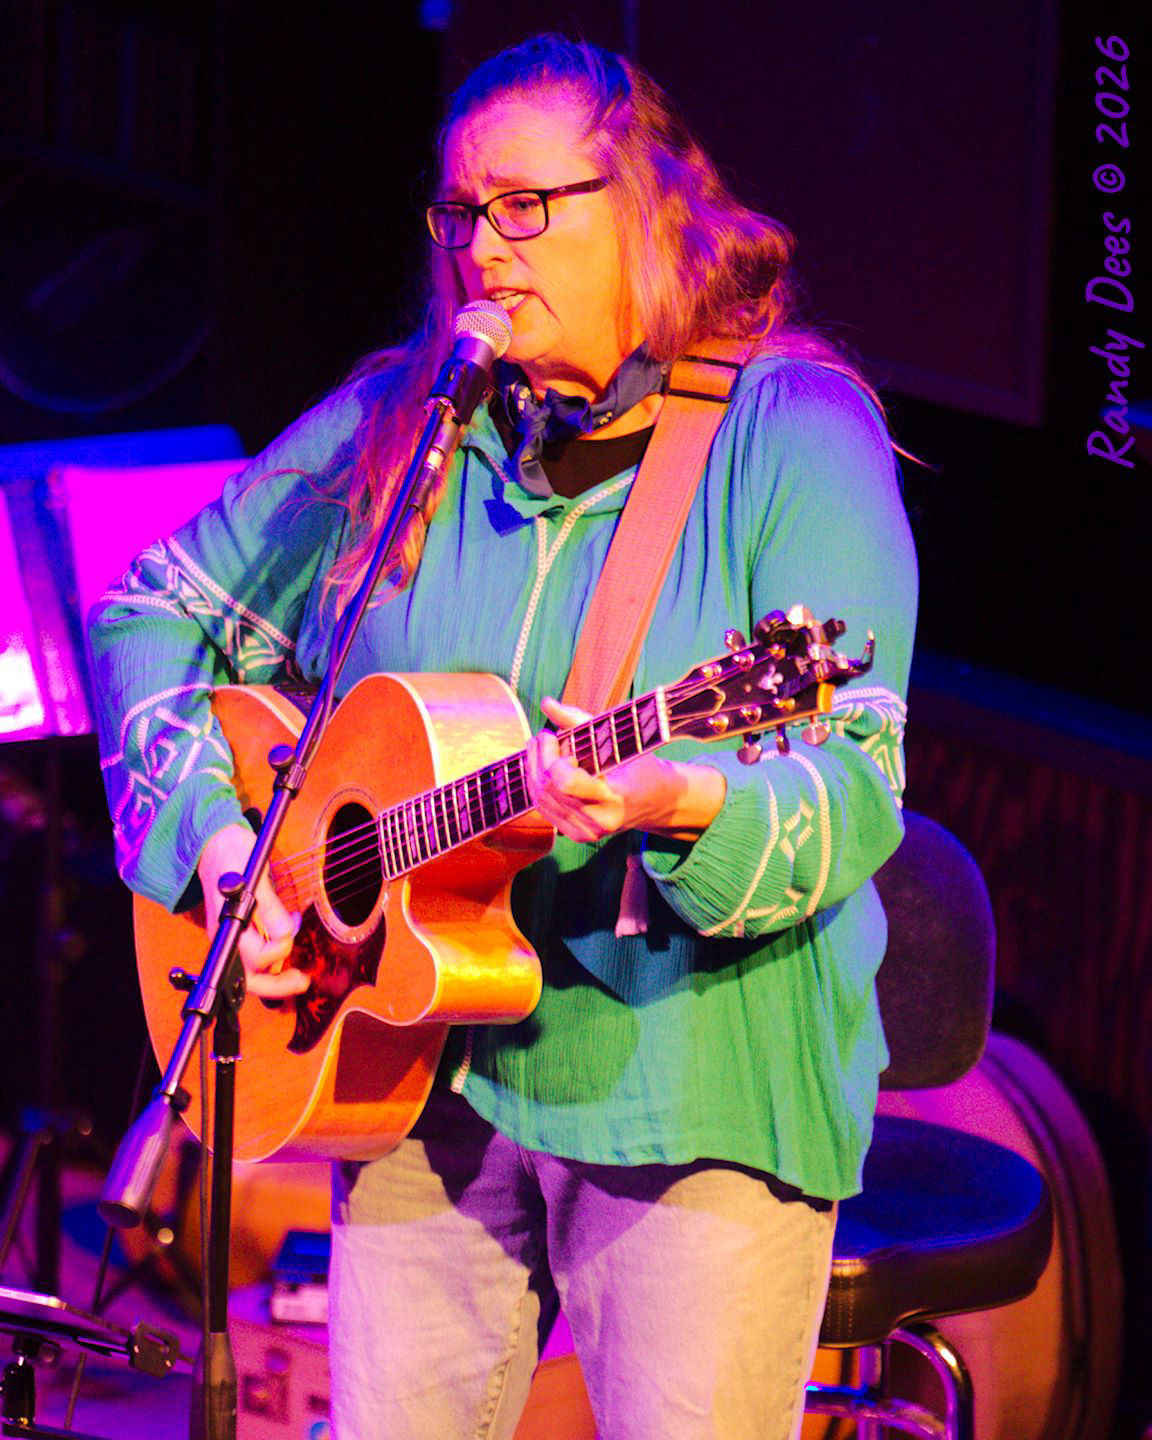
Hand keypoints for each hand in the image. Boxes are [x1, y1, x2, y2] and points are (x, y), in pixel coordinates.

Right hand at [197, 823, 307, 998]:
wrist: (215, 845)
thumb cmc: (232, 853)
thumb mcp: (254, 872)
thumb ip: (269, 905)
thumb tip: (285, 931)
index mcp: (226, 923)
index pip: (251, 955)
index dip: (275, 951)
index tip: (289, 934)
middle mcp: (227, 935)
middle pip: (245, 976)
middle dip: (274, 985)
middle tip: (301, 981)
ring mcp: (232, 936)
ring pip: (250, 971)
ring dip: (275, 978)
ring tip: (299, 976)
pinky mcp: (240, 933)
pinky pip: (253, 958)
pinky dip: (272, 963)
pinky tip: (287, 953)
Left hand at [526, 697, 725, 844]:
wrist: (656, 801)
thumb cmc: (639, 765)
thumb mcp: (617, 740)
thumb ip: (579, 720)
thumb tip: (546, 703)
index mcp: (615, 798)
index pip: (566, 783)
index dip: (554, 760)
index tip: (558, 739)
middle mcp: (599, 821)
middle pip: (548, 789)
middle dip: (539, 757)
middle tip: (543, 736)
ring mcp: (587, 833)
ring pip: (540, 800)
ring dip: (534, 770)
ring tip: (541, 748)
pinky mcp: (577, 837)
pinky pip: (544, 810)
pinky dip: (538, 786)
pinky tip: (543, 769)